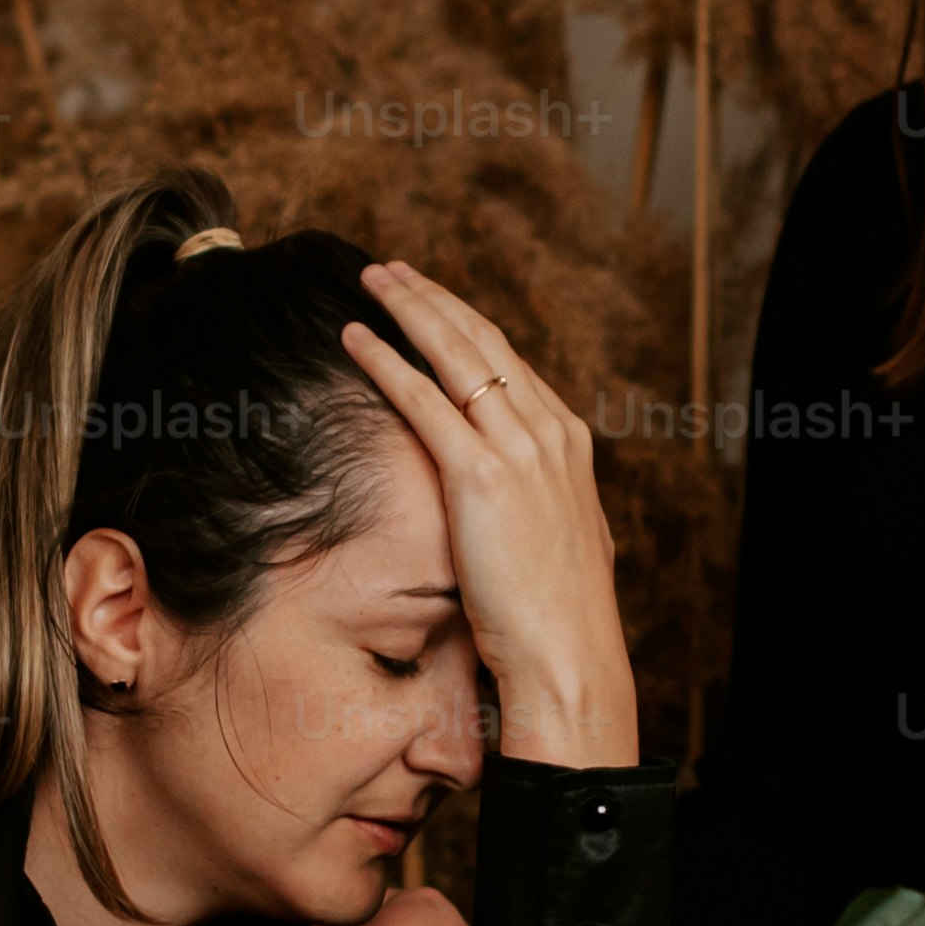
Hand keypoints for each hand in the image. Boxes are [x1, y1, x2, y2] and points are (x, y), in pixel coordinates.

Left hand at [336, 262, 635, 768]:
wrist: (569, 655)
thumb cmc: (557, 616)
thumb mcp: (560, 541)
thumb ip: (540, 504)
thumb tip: (518, 503)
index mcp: (568, 442)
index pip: (509, 362)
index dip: (465, 325)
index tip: (433, 302)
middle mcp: (548, 431)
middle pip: (482, 342)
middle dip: (434, 299)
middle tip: (392, 270)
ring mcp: (518, 449)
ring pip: (454, 354)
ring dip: (408, 309)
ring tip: (371, 281)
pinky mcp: (480, 475)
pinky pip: (421, 400)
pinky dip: (386, 360)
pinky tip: (355, 338)